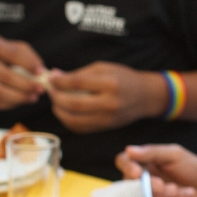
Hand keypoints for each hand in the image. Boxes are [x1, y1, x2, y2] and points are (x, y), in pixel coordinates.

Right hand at [0, 34, 46, 109]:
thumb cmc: (10, 57)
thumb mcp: (21, 51)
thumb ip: (31, 59)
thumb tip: (41, 73)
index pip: (12, 54)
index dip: (28, 64)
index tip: (41, 72)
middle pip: (4, 75)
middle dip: (26, 84)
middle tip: (41, 89)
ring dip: (20, 96)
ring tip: (34, 97)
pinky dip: (13, 103)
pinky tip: (24, 99)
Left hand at [47, 61, 166, 132]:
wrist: (145, 96)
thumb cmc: (124, 79)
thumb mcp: (105, 69)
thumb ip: (80, 73)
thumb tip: (55, 76)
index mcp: (111, 84)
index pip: (78, 83)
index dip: (59, 81)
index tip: (51, 78)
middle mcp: (110, 104)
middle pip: (73, 104)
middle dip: (56, 97)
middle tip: (51, 90)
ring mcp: (108, 119)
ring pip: (74, 120)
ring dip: (59, 111)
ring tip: (56, 102)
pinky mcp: (105, 128)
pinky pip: (80, 128)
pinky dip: (68, 120)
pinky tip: (66, 112)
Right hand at [115, 144, 196, 196]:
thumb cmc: (191, 166)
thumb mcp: (174, 154)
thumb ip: (152, 152)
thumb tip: (129, 149)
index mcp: (144, 161)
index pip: (124, 160)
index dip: (127, 166)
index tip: (137, 172)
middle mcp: (141, 178)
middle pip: (130, 182)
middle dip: (147, 185)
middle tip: (162, 185)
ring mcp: (147, 194)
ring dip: (160, 194)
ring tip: (177, 189)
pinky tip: (187, 193)